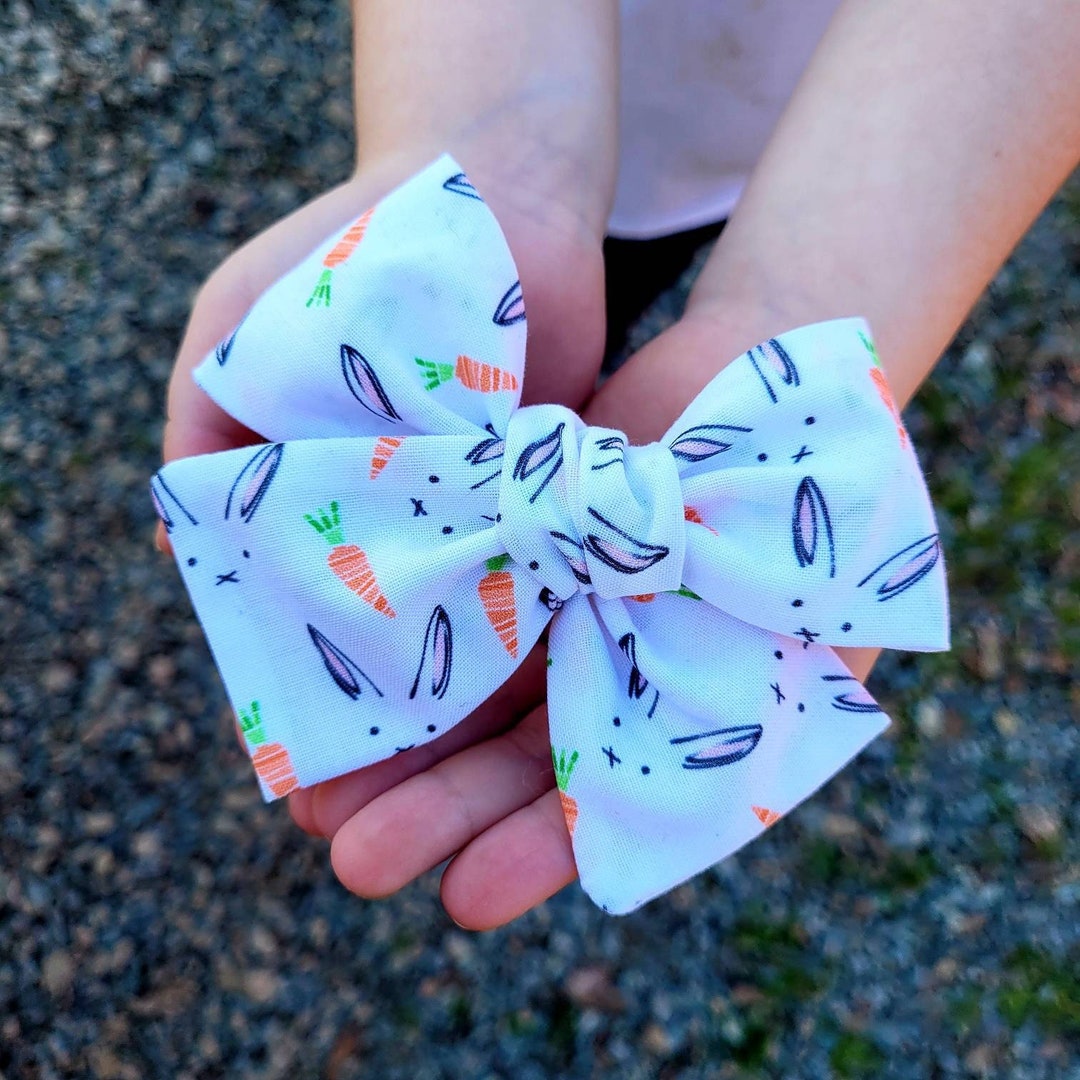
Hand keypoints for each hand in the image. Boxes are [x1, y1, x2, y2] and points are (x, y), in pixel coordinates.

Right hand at [158, 153, 607, 927]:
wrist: (497, 190)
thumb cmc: (351, 252)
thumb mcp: (241, 332)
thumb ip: (207, 441)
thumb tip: (185, 556)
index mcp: (327, 520)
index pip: (310, 651)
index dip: (301, 727)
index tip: (302, 798)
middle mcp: (416, 543)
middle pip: (402, 682)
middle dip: (388, 771)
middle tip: (372, 853)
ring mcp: (502, 537)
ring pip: (487, 672)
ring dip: (470, 758)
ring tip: (463, 848)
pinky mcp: (576, 519)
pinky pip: (567, 617)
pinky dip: (555, 681)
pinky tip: (550, 759)